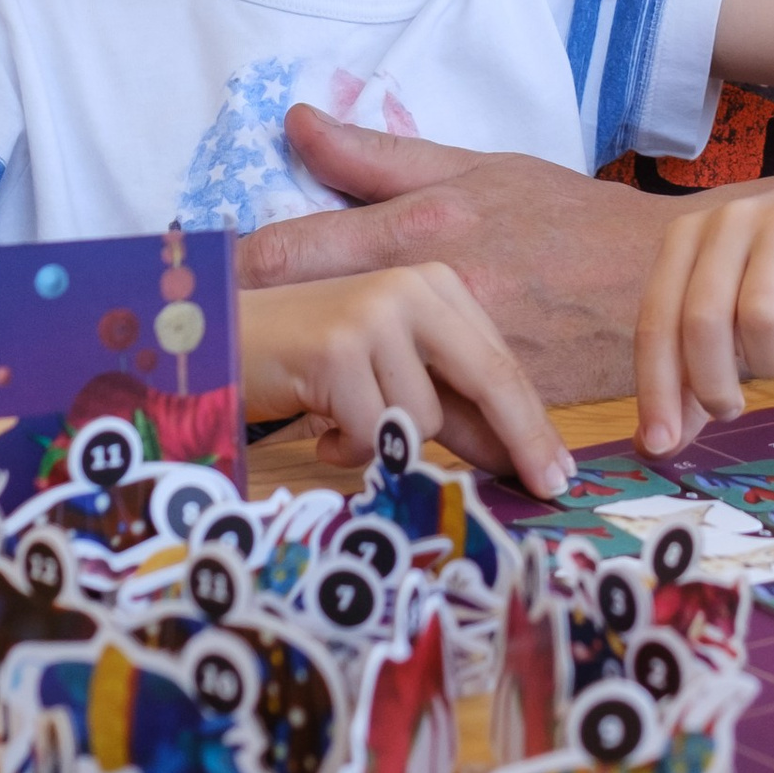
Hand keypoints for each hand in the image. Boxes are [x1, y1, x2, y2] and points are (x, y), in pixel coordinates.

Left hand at [236, 109, 668, 407]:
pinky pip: (419, 433)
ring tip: (286, 406)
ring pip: (356, 393)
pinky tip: (364, 436)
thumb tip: (296, 123)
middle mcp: (431, 291)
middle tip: (211, 349)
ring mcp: (460, 354)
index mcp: (420, 224)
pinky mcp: (493, 407)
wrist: (663, 283)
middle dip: (256, 341)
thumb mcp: (477, 170)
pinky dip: (386, 436)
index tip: (198, 281)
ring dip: (316, 405)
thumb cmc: (567, 218)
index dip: (234, 270)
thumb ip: (379, 157)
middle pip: (306, 327)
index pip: (293, 249)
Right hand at [239, 261, 574, 498]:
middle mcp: (413, 286)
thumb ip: (447, 399)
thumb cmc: (308, 362)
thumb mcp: (391, 369)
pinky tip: (319, 423)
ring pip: (424, 419)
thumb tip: (512, 457)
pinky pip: (374, 431)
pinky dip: (348, 445)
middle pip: (489, 378)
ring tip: (342, 421)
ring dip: (387, 442)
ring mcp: (375, 311)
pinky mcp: (339, 345)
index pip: (500, 361)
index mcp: (436, 283)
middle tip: (550, 488)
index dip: (533, 422)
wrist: (214, 339)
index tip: (559, 472)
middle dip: (519, 441)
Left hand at [632, 144, 773, 456]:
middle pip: (702, 320)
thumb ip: (692, 368)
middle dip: (711, 385)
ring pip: (761, 317)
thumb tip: (659, 443)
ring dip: (771, 360)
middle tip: (728, 410)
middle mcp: (728, 221)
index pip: (656, 321)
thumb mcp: (725, 305)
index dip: (656, 388)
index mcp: (686, 238)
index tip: (660, 444)